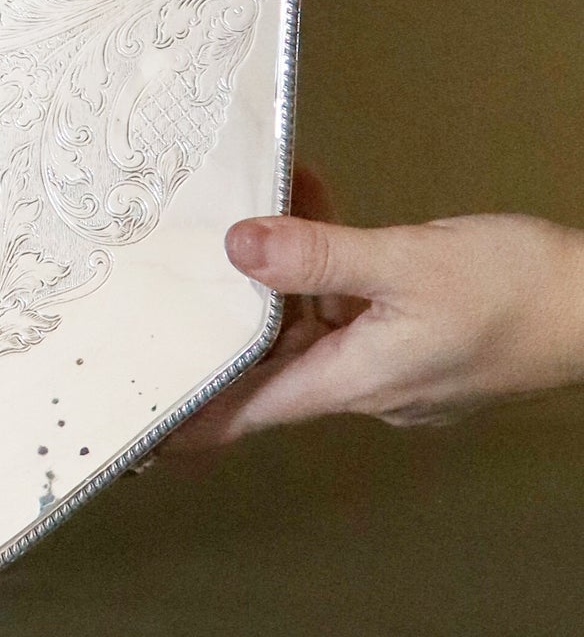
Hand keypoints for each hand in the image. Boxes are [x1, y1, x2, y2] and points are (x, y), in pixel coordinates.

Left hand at [173, 169, 583, 444]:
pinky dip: (328, 266)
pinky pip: (353, 305)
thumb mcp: (405, 263)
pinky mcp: (421, 340)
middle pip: (270, 361)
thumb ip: (318, 256)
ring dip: (282, 273)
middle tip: (170, 274)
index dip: (183, 424)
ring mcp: (395, 367)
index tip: (127, 435)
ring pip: (312, 323)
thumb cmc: (510, 291)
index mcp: (350, 382)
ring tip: (254, 202)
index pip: (243, 414)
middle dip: (226, 314)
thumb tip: (236, 247)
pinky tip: (312, 203)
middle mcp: (364, 387)